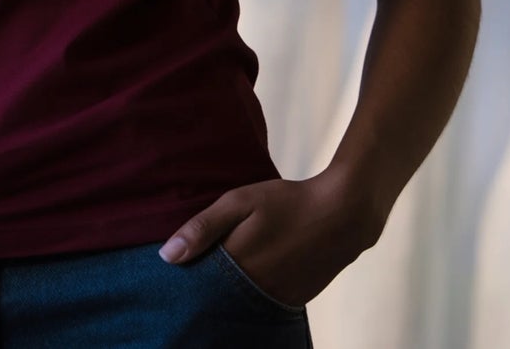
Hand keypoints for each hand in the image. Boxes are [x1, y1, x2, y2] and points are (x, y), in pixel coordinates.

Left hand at [157, 165, 381, 307]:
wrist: (343, 216)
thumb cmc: (287, 202)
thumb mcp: (240, 202)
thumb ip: (203, 227)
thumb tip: (167, 256)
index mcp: (237, 265)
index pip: (197, 287)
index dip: (182, 284)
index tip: (167, 281)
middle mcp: (255, 291)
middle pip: (216, 303)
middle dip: (201, 295)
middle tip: (187, 283)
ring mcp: (276, 300)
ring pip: (238, 308)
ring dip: (225, 299)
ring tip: (213, 283)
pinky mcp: (293, 302)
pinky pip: (261, 308)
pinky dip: (248, 300)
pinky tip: (243, 285)